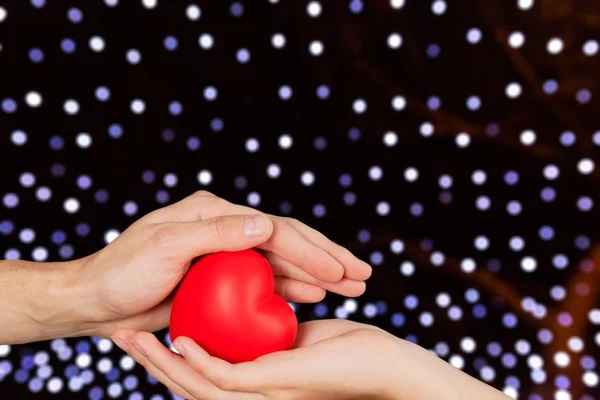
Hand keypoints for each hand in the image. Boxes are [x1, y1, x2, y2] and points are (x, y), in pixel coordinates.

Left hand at [72, 191, 370, 336]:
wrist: (98, 299)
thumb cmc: (124, 271)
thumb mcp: (166, 247)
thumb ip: (216, 233)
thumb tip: (265, 223)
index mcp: (215, 212)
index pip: (274, 229)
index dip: (310, 250)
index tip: (340, 271)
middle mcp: (226, 227)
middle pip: (287, 240)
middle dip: (327, 258)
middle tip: (362, 275)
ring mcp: (228, 252)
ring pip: (284, 261)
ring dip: (318, 274)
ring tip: (352, 286)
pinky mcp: (225, 276)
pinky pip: (268, 280)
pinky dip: (293, 288)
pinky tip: (315, 296)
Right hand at [114, 320, 510, 399]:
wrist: (391, 369)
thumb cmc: (352, 352)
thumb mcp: (300, 335)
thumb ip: (273, 329)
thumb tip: (260, 309)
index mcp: (256, 385)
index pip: (202, 375)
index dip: (169, 358)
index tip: (147, 332)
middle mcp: (252, 396)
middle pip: (188, 384)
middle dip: (151, 361)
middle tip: (118, 334)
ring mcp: (262, 394)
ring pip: (196, 385)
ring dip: (160, 363)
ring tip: (127, 337)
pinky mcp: (275, 386)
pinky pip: (226, 378)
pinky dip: (198, 361)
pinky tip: (178, 340)